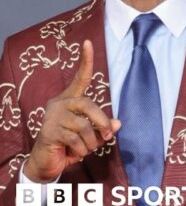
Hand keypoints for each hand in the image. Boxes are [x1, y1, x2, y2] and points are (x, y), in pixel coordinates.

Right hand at [24, 40, 120, 182]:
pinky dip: (82, 149)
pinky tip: (76, 153)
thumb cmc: (70, 145)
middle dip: (102, 121)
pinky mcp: (49, 132)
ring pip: (84, 126)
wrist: (47, 163)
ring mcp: (52, 117)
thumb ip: (103, 127)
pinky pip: (76, 139)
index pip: (80, 77)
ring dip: (92, 141)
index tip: (88, 42)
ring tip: (88, 148)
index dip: (85, 61)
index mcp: (70, 100)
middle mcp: (59, 104)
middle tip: (108, 135)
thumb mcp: (91, 135)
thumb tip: (118, 123)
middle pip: (88, 105)